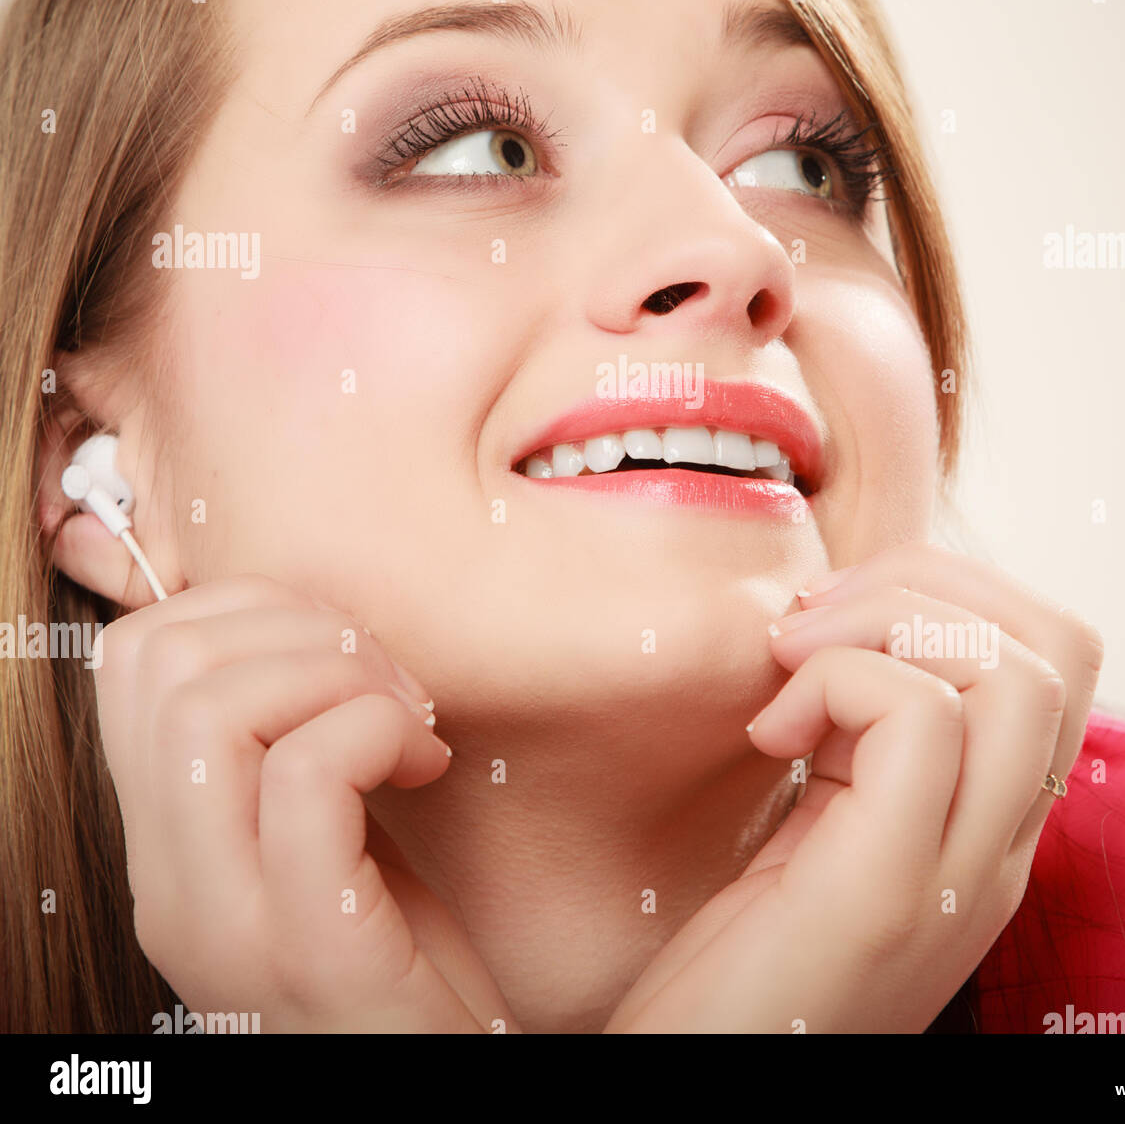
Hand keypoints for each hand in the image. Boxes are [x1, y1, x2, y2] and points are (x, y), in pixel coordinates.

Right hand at [92, 574, 516, 1032]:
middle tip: (387, 685)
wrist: (433, 1077)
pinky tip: (426, 766)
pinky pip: (306, 774)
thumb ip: (282, 740)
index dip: (247, 606)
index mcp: (166, 843)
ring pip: (211, 710)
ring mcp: (226, 925)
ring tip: (407, 725)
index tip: (341, 652)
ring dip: (340, 676)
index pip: (132, 657)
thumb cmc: (401, 952)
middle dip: (299, 628)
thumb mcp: (320, 831)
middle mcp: (167, 885)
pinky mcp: (309, 950)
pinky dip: (378, 730)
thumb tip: (306, 616)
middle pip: (162, 663)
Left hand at [603, 543, 1102, 1032]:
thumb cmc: (741, 961)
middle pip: (1061, 643)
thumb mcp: (820, 825)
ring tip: (789, 662)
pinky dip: (835, 679)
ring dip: (884, 620)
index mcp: (989, 825)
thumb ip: (860, 735)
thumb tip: (836, 611)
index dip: (955, 590)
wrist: (704, 1083)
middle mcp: (999, 849)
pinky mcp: (889, 890)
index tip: (834, 613)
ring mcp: (960, 876)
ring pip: (1013, 671)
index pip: (1059, 656)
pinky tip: (768, 734)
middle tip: (810, 619)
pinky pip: (918, 717)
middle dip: (927, 580)